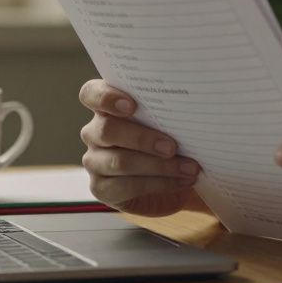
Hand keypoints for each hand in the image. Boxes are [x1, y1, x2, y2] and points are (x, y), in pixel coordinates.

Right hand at [78, 79, 200, 216]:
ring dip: (159, 166)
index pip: (91, 94)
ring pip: (119, 162)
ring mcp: (94, 161)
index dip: (106, 97)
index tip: (132, 105)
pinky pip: (126, 186)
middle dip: (142, 138)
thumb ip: (168, 111)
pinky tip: (181, 180)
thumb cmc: (170, 139)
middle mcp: (95, 132)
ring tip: (189, 168)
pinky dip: (159, 183)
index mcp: (107, 107)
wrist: (171, 180)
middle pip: (107, 130)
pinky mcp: (101, 188)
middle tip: (172, 147)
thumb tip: (190, 106)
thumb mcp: (169, 122)